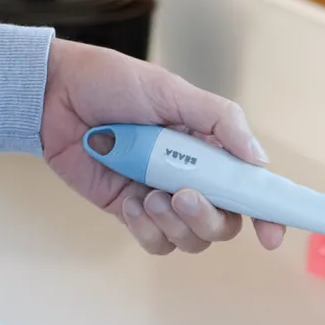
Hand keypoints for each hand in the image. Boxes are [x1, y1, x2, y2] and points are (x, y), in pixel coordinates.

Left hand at [39, 38, 285, 254]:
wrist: (55, 94)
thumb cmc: (113, 82)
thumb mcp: (174, 92)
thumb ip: (222, 123)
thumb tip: (259, 161)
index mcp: (211, 149)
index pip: (251, 189)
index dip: (267, 215)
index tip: (270, 235)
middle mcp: (193, 178)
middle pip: (224, 224)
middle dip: (209, 218)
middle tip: (183, 196)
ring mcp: (162, 198)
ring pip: (190, 239)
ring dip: (174, 224)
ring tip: (148, 194)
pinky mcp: (132, 212)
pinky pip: (154, 241)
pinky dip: (146, 229)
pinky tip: (130, 201)